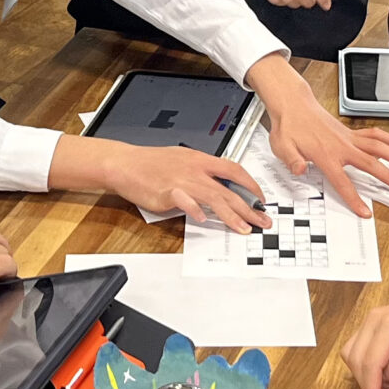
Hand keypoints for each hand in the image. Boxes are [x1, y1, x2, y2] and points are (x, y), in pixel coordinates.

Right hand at [96, 142, 270, 232]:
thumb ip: (202, 173)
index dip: (251, 185)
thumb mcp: (182, 161)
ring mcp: (182, 180)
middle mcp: (195, 169)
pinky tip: (204, 220)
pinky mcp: (168, 191)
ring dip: (231, 215)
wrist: (126, 163)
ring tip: (244, 228)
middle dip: (249, 207)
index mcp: (200, 160)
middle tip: (262, 221)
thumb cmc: (150, 163)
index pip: (234, 170)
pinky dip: (195, 210)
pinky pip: (185, 201)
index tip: (260, 199)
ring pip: (214, 197)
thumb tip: (219, 188)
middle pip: (229, 189)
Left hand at [251, 55, 388, 215]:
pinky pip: (375, 135)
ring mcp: (348, 138)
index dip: (355, 199)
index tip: (365, 211)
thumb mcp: (282, 146)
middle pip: (371, 164)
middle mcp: (342, 146)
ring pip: (378, 147)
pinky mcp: (351, 132)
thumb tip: (298, 169)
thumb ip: (291, 159)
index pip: (343, 182)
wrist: (294, 105)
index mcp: (326, 155)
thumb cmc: (289, 126)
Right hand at [339, 287, 388, 388]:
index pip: (370, 362)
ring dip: (362, 375)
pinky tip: (382, 374)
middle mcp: (373, 319)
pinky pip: (356, 347)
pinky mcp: (370, 324)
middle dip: (366, 384)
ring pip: (351, 353)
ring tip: (384, 388)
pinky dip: (364, 365)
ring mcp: (369, 319)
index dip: (370, 388)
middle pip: (356, 358)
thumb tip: (382, 379)